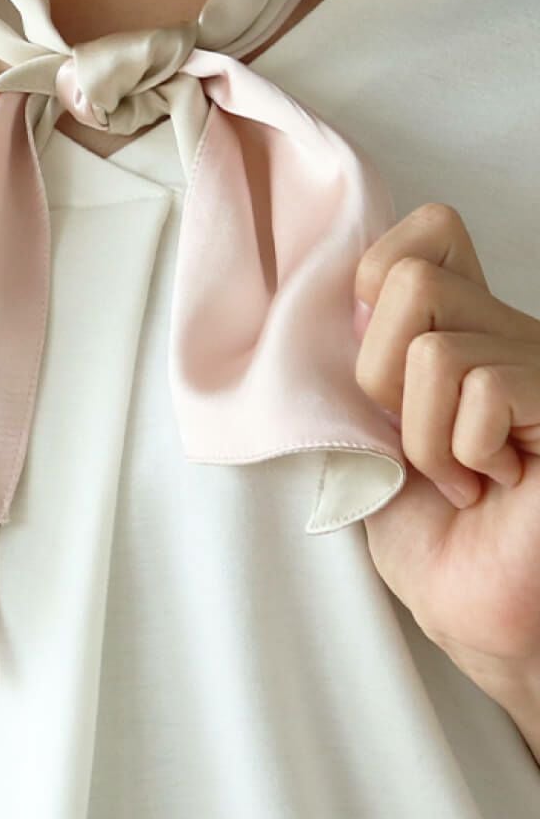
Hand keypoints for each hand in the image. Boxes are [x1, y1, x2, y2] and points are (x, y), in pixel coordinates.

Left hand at [353, 202, 539, 691]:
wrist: (472, 608)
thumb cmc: (419, 525)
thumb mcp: (366, 422)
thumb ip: (354, 354)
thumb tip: (327, 297)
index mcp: (461, 323)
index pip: (428, 228)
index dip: (376, 281)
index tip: (376, 371)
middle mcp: (509, 329)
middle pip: (407, 280)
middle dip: (379, 376)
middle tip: (414, 438)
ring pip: (432, 346)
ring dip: (421, 432)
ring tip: (455, 473)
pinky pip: (480, 386)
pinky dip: (460, 450)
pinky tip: (491, 485)